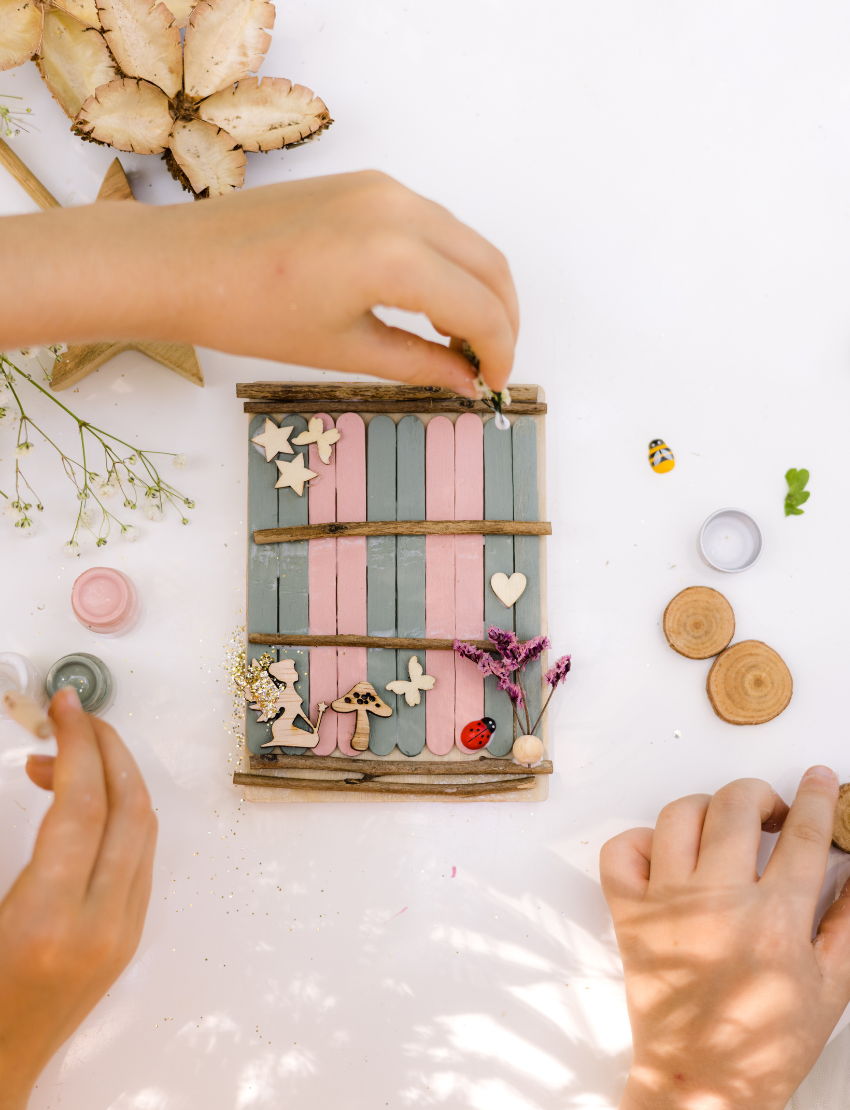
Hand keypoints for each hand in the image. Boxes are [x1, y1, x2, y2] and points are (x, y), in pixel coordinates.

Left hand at [0, 171, 517, 395]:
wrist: (184, 264)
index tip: (494, 386)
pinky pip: (434, 225)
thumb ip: (419, 363)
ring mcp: (385, 189)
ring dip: (478, 290)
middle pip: (489, 265)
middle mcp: (401, 209)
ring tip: (462, 343)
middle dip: (503, 319)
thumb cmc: (252, 315)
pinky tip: (433, 304)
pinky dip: (450, 264)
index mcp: (395, 257)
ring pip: (466, 241)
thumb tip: (466, 383)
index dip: (500, 352)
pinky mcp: (368, 185)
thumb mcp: (345, 349)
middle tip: (490, 366)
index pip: (480, 307)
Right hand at [0, 687, 156, 1109]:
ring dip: (113, 780)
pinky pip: (139, 857)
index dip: (77, 743)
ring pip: (142, 830)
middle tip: (74, 718)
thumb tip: (38, 769)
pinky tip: (82, 805)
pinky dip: (118, 815)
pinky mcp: (127, 941)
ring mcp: (121, 935)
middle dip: (106, 749)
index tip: (65, 706)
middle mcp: (100, 927)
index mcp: (49, 921)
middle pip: (127, 808)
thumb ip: (5, 836)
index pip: (82, 806)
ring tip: (61, 760)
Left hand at [600, 768, 849, 1109]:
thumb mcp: (830, 987)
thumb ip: (846, 923)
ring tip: (723, 826)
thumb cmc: (766, 1042)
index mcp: (774, 918)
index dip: (813, 798)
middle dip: (760, 794)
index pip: (801, 834)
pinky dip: (641, 840)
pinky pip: (622, 850)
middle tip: (770, 811)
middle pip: (736, 806)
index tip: (817, 779)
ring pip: (680, 814)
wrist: (701, 1083)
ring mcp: (667, 902)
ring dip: (707, 808)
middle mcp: (718, 899)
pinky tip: (667, 853)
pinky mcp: (629, 914)